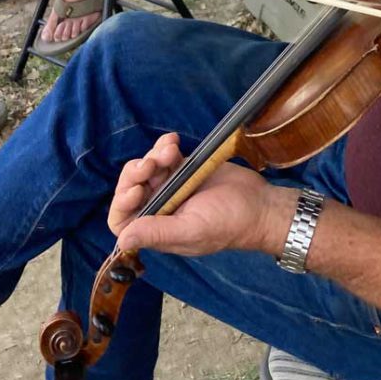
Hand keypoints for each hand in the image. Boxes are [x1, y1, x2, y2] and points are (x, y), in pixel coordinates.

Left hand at [108, 133, 295, 257]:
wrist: (259, 203)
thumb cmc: (228, 223)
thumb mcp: (192, 230)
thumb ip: (158, 232)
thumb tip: (121, 240)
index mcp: (157, 229)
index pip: (122, 221)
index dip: (122, 203)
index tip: (137, 190)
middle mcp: (159, 208)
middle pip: (130, 189)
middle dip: (136, 173)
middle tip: (154, 164)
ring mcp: (171, 187)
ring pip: (146, 168)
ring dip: (153, 155)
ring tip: (172, 150)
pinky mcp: (184, 169)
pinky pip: (164, 155)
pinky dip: (164, 145)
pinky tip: (173, 140)